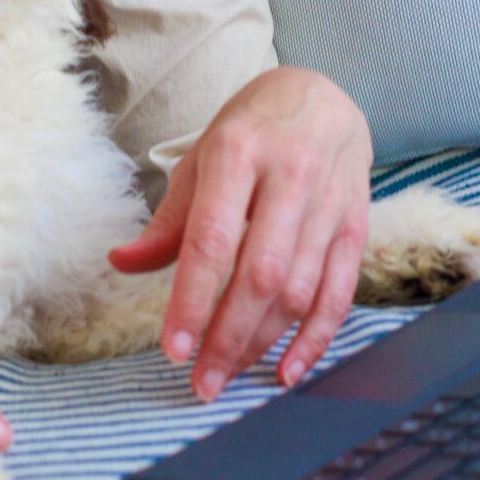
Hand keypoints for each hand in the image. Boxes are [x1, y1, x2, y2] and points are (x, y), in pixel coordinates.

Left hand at [108, 67, 371, 400]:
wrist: (323, 97)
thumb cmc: (251, 133)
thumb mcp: (201, 160)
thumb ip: (169, 220)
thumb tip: (122, 263)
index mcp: (238, 153)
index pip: (213, 240)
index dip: (192, 300)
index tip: (174, 348)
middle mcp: (290, 176)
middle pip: (260, 274)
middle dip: (229, 337)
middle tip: (202, 382)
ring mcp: (330, 202)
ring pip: (299, 289)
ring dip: (263, 343)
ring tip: (229, 373)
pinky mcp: (357, 225)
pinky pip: (339, 293)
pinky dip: (315, 339)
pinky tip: (288, 370)